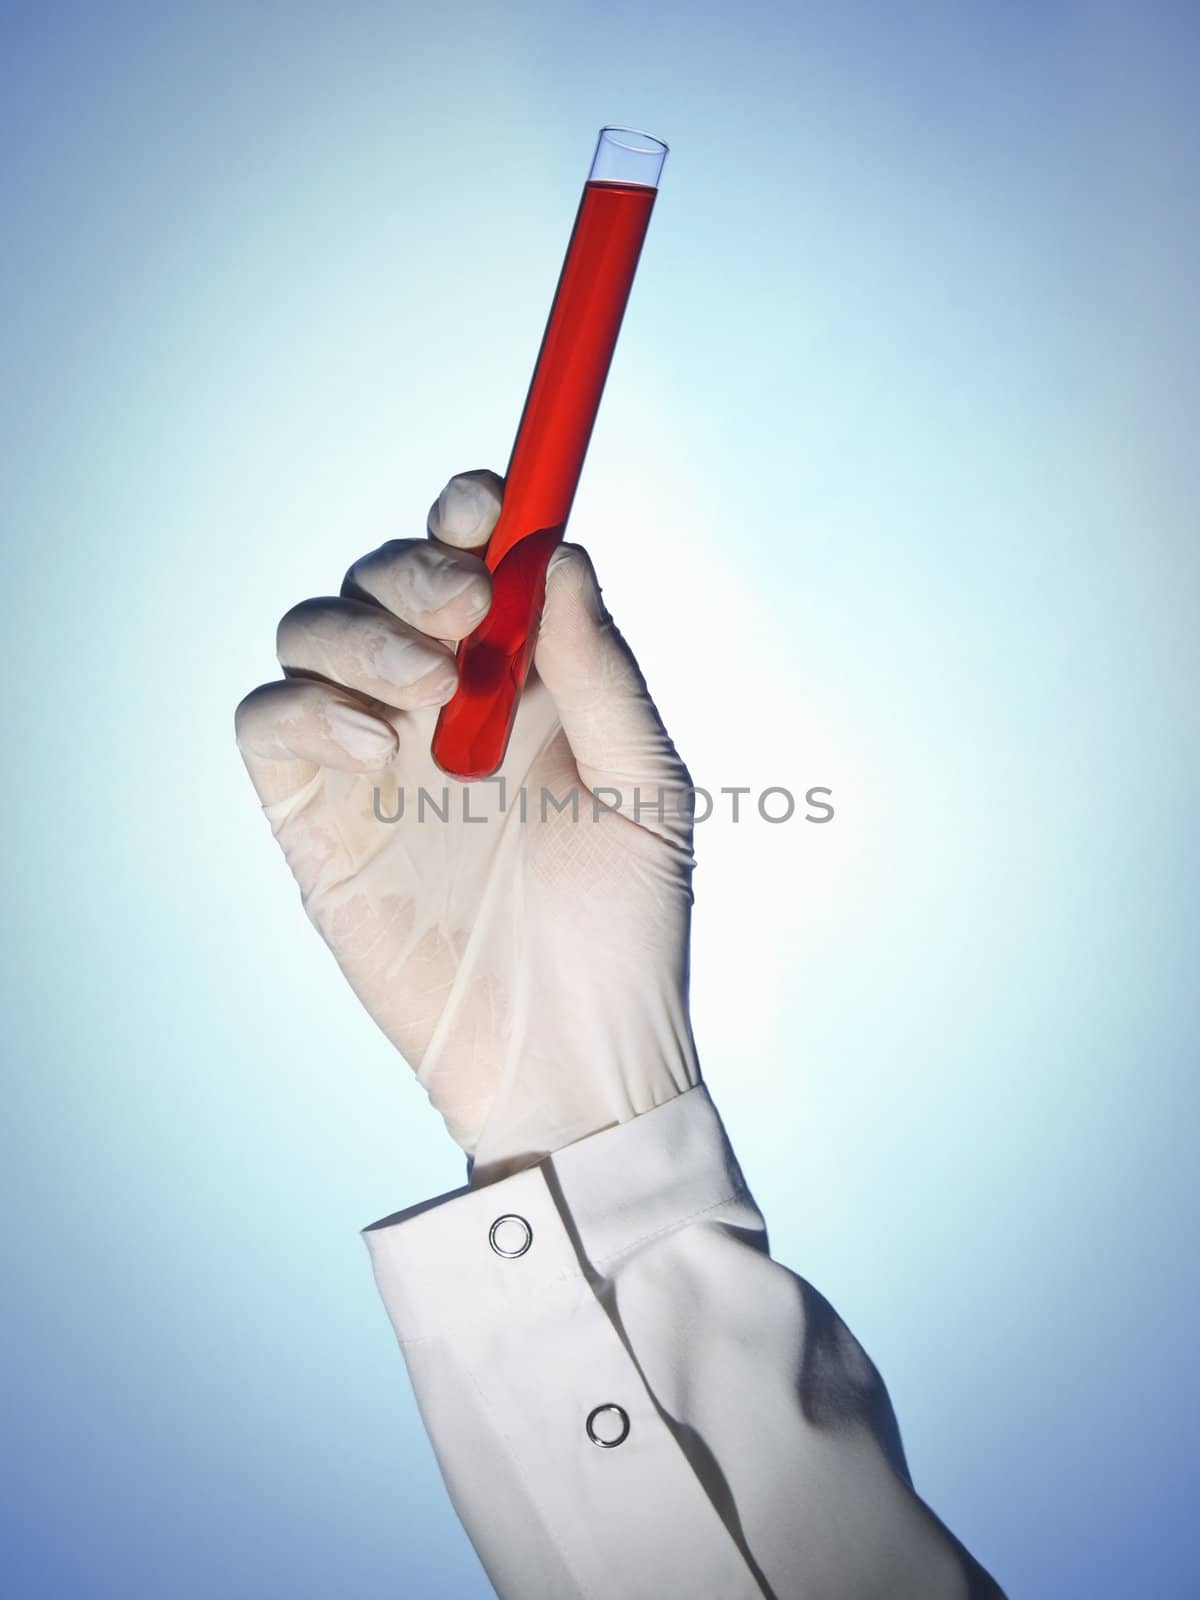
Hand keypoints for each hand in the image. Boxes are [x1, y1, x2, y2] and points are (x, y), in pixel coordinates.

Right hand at [235, 470, 699, 1182]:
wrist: (573, 1053)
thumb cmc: (626, 928)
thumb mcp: (645, 788)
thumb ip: (601, 673)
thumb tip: (559, 553)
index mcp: (522, 683)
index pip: (472, 562)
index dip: (469, 513)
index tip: (487, 504)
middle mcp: (439, 705)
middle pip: (382, 579)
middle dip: (412, 567)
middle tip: (466, 607)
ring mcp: (369, 757)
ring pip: (312, 631)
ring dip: (360, 631)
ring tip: (431, 689)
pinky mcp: (313, 818)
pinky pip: (268, 721)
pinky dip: (306, 707)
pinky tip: (379, 749)